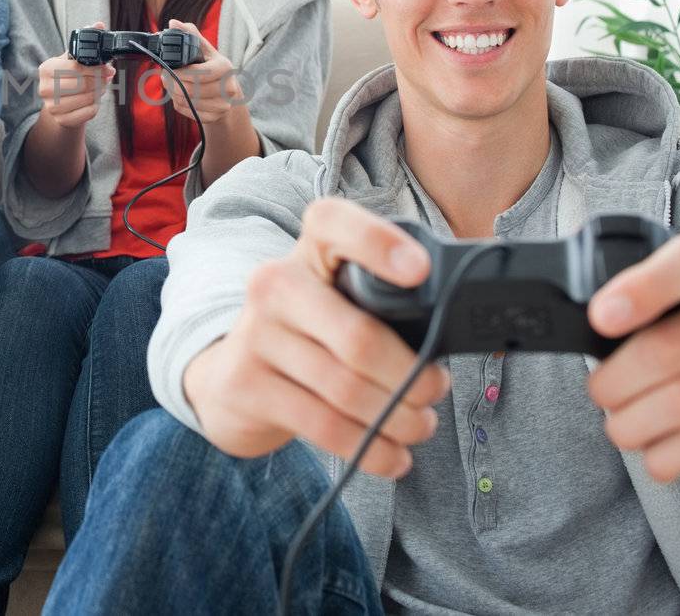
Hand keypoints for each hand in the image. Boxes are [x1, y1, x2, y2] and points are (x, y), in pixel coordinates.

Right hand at [37, 20, 114, 129]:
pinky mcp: (61, 120)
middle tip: (107, 78)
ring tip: (100, 87)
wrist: (58, 102)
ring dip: (99, 92)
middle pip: (83, 84)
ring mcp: (52, 107)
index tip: (108, 68)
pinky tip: (93, 99)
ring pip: (87, 98)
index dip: (96, 68)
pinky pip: (88, 112)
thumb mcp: (72, 58)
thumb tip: (98, 25)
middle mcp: (44, 89)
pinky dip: (96, 105)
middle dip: (100, 80)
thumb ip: (85, 41)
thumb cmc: (67, 76)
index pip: (76, 68)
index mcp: (46, 69)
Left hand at [162, 18, 240, 123]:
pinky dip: (179, 104)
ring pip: (188, 102)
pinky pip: (188, 112)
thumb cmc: (211, 67)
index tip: (168, 69)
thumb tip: (173, 23)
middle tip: (165, 77)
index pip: (200, 73)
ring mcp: (223, 105)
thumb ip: (190, 35)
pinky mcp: (215, 117)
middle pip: (192, 90)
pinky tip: (179, 96)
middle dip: (173, 83)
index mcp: (225, 68)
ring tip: (171, 85)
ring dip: (174, 94)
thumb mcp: (204, 49)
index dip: (180, 73)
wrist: (225, 93)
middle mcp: (229, 88)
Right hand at [182, 198, 448, 472]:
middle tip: (436, 391)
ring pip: (346, 389)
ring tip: (419, 426)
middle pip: (359, 337)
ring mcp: (255, 334)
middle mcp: (274, 283)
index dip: (377, 243)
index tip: (420, 271)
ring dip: (398, 418)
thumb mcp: (336, 300)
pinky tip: (393, 457)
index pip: (334, 223)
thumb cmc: (308, 335)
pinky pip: (325, 425)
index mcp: (308, 250)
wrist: (229, 378)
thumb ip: (381, 301)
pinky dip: (371, 448)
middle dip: (412, 376)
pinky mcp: (246, 385)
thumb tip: (450, 336)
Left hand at [589, 231, 679, 482]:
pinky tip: (656, 456)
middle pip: (670, 345)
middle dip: (616, 380)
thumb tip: (583, 331)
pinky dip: (668, 452)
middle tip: (600, 392)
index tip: (600, 319)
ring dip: (634, 422)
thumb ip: (652, 305)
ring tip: (621, 428)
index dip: (642, 287)